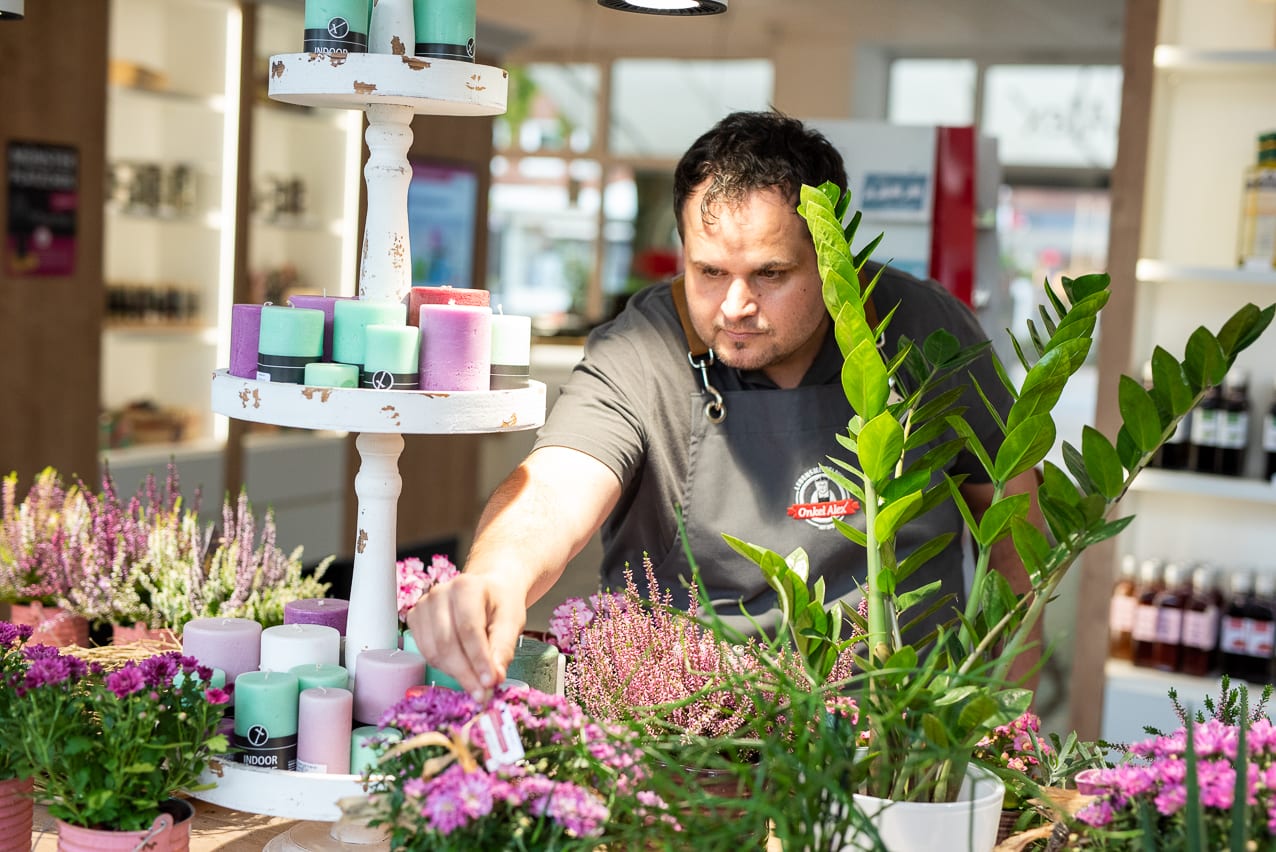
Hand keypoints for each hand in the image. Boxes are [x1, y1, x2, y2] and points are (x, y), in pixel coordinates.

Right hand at [406, 572, 526, 701]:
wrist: (487, 590)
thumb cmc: (499, 603)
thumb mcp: (512, 622)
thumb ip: (503, 649)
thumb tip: (494, 677)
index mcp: (467, 587)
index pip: (469, 629)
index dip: (478, 659)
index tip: (490, 682)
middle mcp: (440, 593)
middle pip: (447, 643)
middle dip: (465, 673)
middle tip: (481, 692)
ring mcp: (424, 605)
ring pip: (433, 651)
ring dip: (454, 673)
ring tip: (475, 682)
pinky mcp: (415, 618)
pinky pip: (425, 652)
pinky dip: (443, 666)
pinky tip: (461, 667)